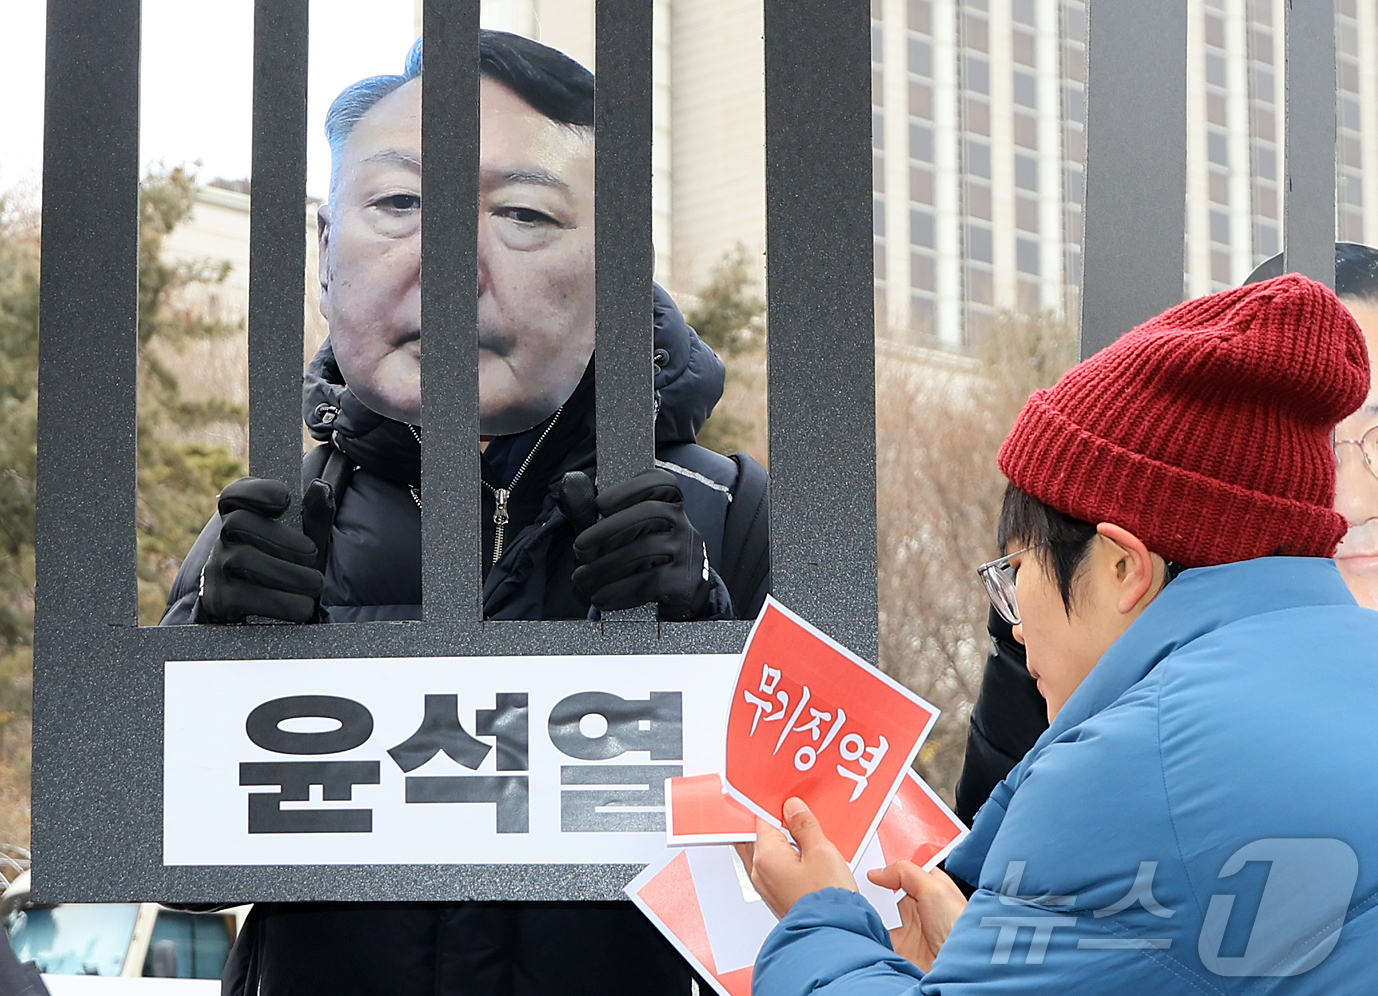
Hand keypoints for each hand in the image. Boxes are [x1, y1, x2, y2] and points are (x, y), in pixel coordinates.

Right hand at [198, 478, 323, 622]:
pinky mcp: (219, 600)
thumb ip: (313, 516)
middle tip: (312, 554)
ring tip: (315, 583)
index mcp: (241, 520)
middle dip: (281, 537)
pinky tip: (302, 607)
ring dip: (288, 573)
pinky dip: (281, 603)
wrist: (261, 616)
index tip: (285, 500)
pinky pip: (244, 596)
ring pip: (243, 559)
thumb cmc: (287, 569)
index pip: (234, 495)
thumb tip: (322, 489)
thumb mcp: (302, 542)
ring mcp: (217, 570)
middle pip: (238, 522)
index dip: (256, 492)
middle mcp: (224, 541)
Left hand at [564, 469, 712, 619]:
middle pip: (650, 513)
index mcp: (670, 504)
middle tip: (579, 547)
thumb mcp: (623, 531)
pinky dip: (620, 590)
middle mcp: (683, 523)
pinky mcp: (685, 581)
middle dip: (608, 529)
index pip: (661, 482)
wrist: (681, 592)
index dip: (630, 489)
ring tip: (582, 577)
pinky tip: (601, 596)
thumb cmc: (646, 556)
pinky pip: (649, 582)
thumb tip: (571, 485)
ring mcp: (687, 552)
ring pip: (646, 550)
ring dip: (605, 566)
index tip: (600, 505)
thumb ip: (598, 511)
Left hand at [733, 798, 856, 917]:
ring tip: (805, 832)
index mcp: (765, 855)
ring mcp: (767, 885)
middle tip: (794, 812)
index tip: (789, 799)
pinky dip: (787, 855)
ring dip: (781, 839)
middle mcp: (759, 871)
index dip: (776, 804)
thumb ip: (805, 825)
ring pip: (767, 851)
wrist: (832, 935)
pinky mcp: (778, 894)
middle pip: (758, 834)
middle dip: (774, 821)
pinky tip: (805, 852)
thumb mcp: (822, 851)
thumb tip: (793, 808)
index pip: (761, 817)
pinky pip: (776, 866)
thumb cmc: (826, 900)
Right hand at [866, 861, 967, 970]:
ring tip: (855, 898)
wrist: (957, 968)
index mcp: (928, 887)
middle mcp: (915, 906)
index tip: (867, 862)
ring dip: (866, 906)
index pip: (902, 871)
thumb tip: (878, 872)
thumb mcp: (934, 888)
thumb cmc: (959, 928)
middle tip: (857, 880)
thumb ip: (905, 873)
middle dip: (870, 885)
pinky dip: (865, 926)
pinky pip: (874, 931)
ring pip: (876, 910)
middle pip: (885, 890)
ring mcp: (904, 926)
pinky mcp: (895, 945)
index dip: (885, 866)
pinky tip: (860, 919)